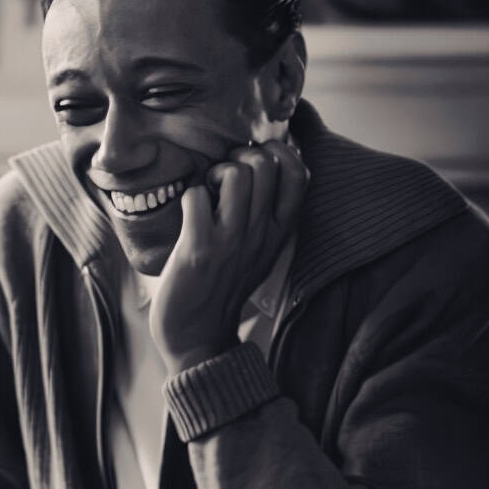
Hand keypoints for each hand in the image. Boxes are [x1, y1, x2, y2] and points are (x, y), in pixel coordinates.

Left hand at [149, 140, 307, 373]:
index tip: (258, 159)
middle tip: (224, 179)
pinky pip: (198, 196)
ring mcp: (231, 241)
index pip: (300, 174)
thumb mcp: (259, 250)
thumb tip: (263, 163)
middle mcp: (260, 234)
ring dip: (216, 173)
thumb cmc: (223, 285)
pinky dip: (190, 196)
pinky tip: (189, 214)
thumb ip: (265, 213)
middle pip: (265, 165)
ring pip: (236, 174)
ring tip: (209, 194)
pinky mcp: (199, 250)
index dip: (280, 152)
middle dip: (240, 158)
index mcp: (279, 232)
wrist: (198, 336)